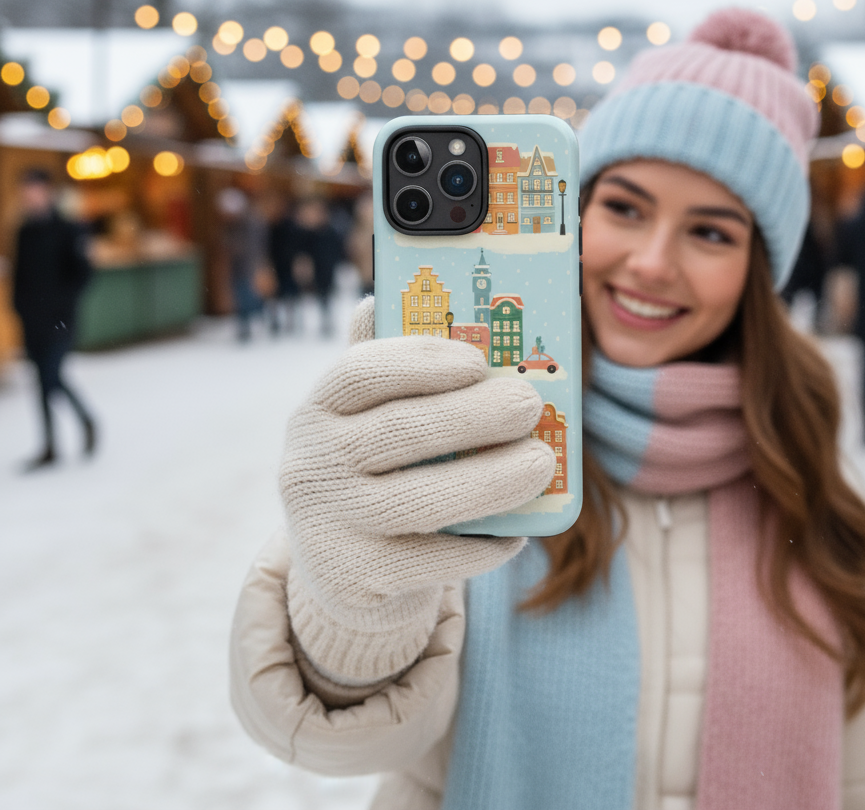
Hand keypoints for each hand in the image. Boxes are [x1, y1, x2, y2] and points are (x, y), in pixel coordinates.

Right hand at [280, 297, 553, 681]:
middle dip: (476, 416)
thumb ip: (385, 368)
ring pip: (423, 500)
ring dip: (492, 480)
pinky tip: (517, 532)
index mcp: (316, 410)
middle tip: (531, 404)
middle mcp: (311, 464)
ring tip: (541, 462)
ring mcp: (330, 526)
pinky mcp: (358, 580)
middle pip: (402, 432)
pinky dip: (483, 545)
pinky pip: (434, 559)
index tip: (479, 360)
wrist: (340, 570)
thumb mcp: (365, 420)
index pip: (360, 372)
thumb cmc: (371, 471)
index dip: (421, 361)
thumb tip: (384, 296)